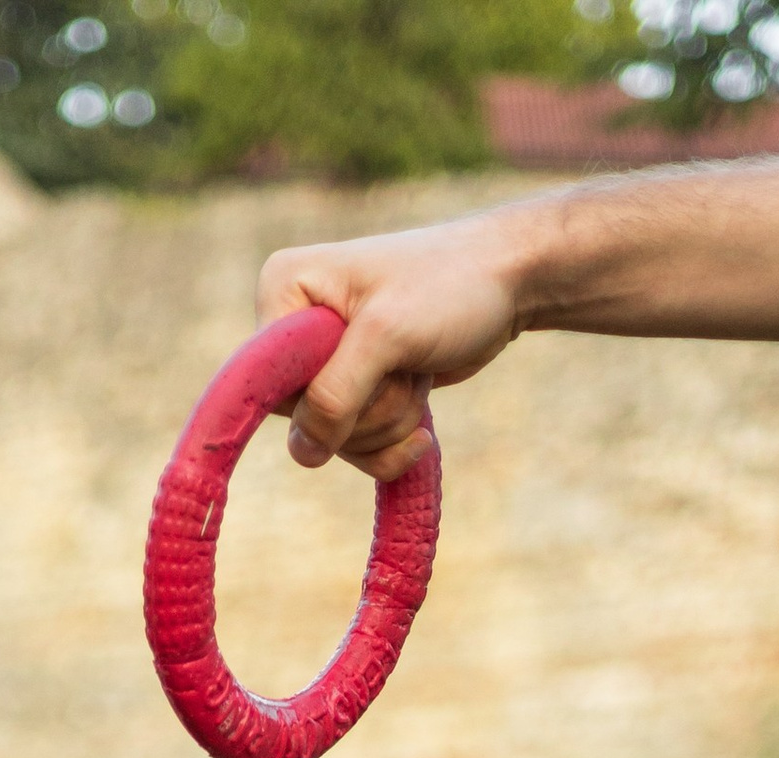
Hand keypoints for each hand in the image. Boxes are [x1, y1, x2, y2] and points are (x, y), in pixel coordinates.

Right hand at [255, 216, 529, 476]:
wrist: (510, 281)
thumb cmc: (451, 287)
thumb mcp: (388, 335)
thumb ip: (335, 395)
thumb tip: (303, 454)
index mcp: (284, 289)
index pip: (268, 382)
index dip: (318, 396)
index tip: (370, 365)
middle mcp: (294, 324)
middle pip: (303, 418)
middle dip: (364, 412)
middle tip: (404, 366)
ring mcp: (326, 361)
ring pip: (333, 439)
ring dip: (387, 423)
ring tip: (417, 373)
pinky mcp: (357, 389)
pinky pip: (357, 447)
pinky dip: (393, 444)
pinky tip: (424, 423)